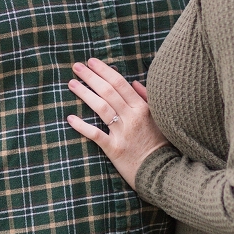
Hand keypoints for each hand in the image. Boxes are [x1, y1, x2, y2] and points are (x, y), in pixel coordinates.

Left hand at [67, 58, 167, 187]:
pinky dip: (82, 126)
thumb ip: (147, 99)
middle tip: (77, 66)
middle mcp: (132, 118)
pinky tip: (70, 118)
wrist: (163, 172)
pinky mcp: (115, 149)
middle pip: (108, 92)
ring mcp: (122, 133)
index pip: (120, 84)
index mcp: (142, 108)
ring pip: (101, 108)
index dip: (104, 71)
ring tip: (72, 84)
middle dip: (91, 77)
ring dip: (85, 94)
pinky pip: (95, 135)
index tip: (92, 62)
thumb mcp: (160, 118)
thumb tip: (134, 82)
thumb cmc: (161, 144)